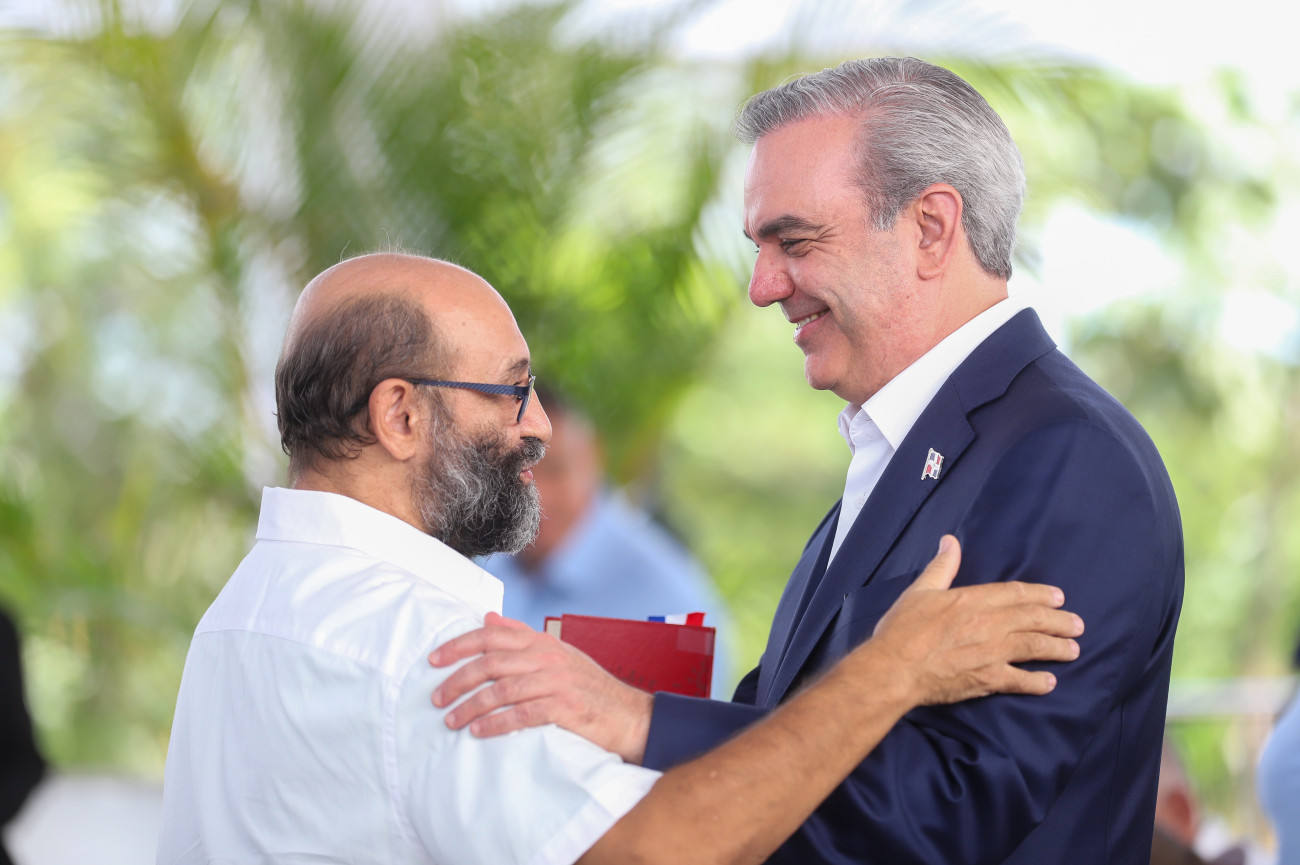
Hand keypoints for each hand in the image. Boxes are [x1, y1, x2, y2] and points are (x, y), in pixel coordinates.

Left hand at [429, 613, 653, 762]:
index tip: (433, 660)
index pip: (491, 636)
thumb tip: (488, 617)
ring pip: (501, 690)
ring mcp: (557, 681)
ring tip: (452, 721)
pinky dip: (497, 723)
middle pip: (490, 663)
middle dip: (457, 681)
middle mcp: (547, 656)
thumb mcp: (558, 655)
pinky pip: (522, 715)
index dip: (458, 646)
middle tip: (436, 699)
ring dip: (471, 707)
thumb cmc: (589, 688)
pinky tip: (479, 732)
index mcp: (542, 642)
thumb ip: (522, 637)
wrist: (630, 715)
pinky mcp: (565, 708)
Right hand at [866, 535, 1084, 705]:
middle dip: (1060, 621)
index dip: (1041, 594)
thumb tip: (950, 542)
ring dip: (1057, 648)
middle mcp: (990, 623)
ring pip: (1035, 646)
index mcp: (974, 599)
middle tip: (1077, 625)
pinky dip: (1038, 682)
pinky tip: (1050, 682)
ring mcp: (992, 652)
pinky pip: (1021, 680)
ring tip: (1073, 650)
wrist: (894, 668)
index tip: (1058, 597)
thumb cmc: (903, 630)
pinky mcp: (988, 679)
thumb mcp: (920, 590)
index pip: (1017, 593)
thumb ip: (942, 567)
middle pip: (1034, 619)